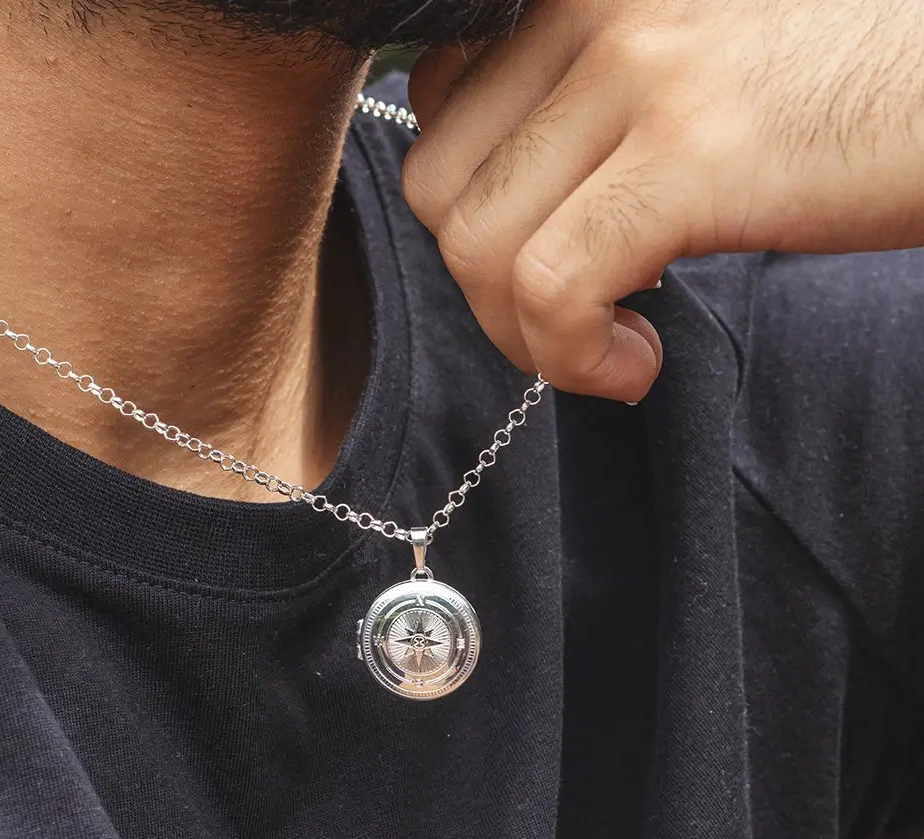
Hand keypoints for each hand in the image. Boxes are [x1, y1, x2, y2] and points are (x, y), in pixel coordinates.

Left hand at [401, 0, 923, 400]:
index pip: (437, 111)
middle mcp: (592, 8)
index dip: (474, 212)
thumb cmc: (837, 94)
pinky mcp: (690, 153)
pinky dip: (573, 357)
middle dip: (488, 291)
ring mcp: (638, 70)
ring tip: (613, 348)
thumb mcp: (684, 75)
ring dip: (528, 337)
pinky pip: (552, 287)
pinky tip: (636, 365)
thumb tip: (501, 198)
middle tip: (571, 324)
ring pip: (478, 246)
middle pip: (439, 190)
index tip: (545, 260)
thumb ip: (579, 109)